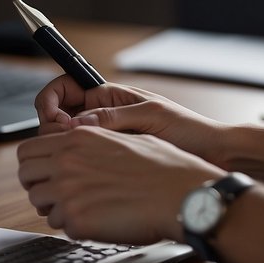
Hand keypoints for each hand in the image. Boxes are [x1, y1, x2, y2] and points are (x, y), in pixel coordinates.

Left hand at [16, 126, 224, 243]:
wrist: (184, 197)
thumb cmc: (165, 169)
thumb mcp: (124, 138)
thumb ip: (91, 141)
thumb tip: (73, 146)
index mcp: (77, 139)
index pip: (28, 150)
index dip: (34, 164)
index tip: (43, 173)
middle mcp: (66, 162)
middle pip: (25, 176)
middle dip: (37, 186)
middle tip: (55, 195)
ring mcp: (68, 192)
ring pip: (38, 203)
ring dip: (55, 208)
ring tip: (83, 209)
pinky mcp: (76, 220)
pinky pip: (59, 226)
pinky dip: (75, 227)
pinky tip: (98, 222)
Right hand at [34, 75, 227, 161]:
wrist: (213, 154)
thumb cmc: (190, 130)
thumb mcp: (151, 116)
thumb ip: (113, 117)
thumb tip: (77, 123)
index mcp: (109, 95)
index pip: (63, 89)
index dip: (50, 103)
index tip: (55, 122)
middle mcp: (102, 113)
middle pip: (57, 115)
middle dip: (51, 129)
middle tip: (63, 145)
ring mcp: (105, 136)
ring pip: (66, 139)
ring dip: (61, 148)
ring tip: (69, 162)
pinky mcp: (110, 156)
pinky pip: (82, 157)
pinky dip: (74, 163)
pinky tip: (80, 173)